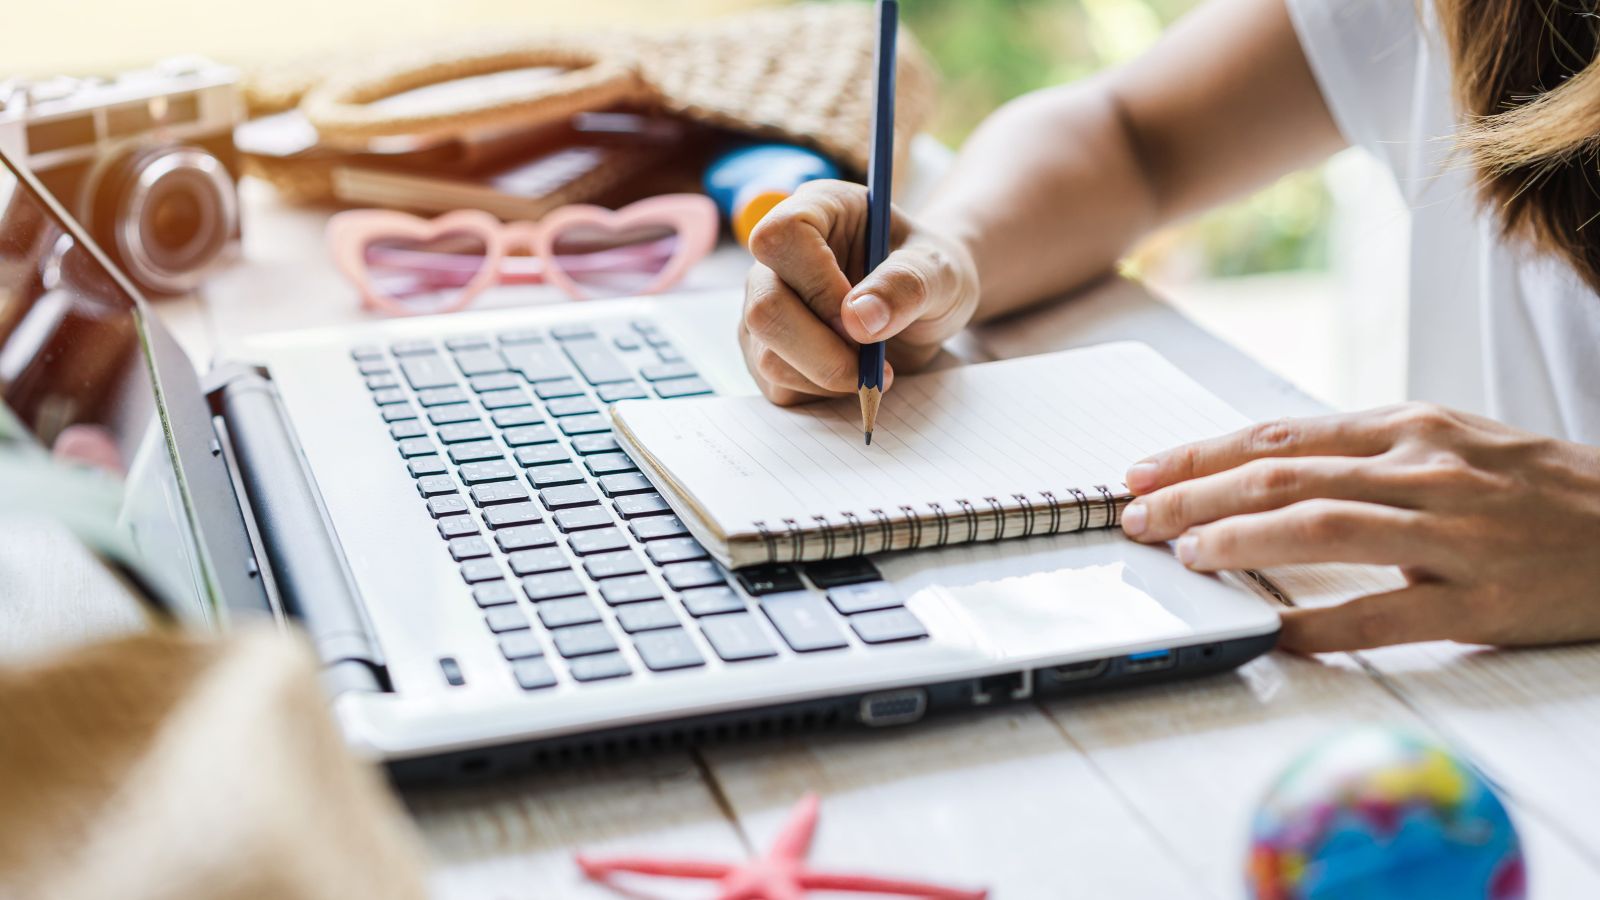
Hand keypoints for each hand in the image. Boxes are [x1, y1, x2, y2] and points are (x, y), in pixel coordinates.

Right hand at [738, 180, 979, 404]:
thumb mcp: (940, 271)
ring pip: (768, 356)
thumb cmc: (930, 275)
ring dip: (829, 376)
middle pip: (765, 307)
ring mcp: (764, 306)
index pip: (781, 236)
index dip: (818, 285)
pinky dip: (822, 394)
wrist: (926, 308)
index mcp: (816, 210)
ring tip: (874, 367)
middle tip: (876, 364)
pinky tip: (852, 376)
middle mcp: (777, 258)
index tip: (862, 318)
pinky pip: (777, 387)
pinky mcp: (765, 351)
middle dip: (825, 351)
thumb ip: (907, 285)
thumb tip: (858, 321)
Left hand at [1118, 402, 1599, 651]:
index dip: (1200, 454)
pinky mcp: (1482, 601)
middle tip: (1133, 516)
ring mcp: (1454, 533)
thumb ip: (1363, 456)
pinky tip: (1273, 634)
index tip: (1141, 472)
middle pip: (1283, 474)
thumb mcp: (1451, 443)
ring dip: (1240, 540)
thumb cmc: (1539, 488)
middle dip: (1194, 494)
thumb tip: (1262, 473)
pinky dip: (1320, 626)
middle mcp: (1425, 468)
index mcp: (1409, 427)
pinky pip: (1384, 614)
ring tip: (1185, 556)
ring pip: (1322, 527)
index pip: (1279, 434)